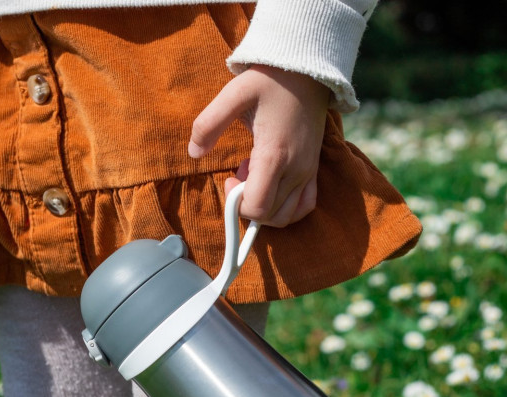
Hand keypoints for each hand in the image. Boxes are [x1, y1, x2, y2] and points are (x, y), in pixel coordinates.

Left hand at [188, 64, 329, 227]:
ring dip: (265, 207)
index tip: (228, 179)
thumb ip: (208, 124)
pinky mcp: (313, 170)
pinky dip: (285, 208)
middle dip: (246, 205)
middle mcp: (295, 169)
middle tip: (238, 175)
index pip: (256, 207)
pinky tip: (273, 186)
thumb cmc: (269, 80)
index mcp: (274, 154)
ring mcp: (307, 172)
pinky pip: (303, 206)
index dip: (236, 204)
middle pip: (269, 216)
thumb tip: (193, 153)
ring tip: (255, 178)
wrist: (306, 69)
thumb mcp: (233, 94)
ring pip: (286, 216)